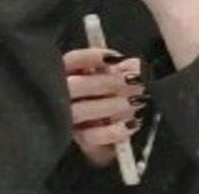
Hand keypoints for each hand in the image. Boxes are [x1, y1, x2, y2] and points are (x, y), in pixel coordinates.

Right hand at [63, 48, 147, 166]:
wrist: (111, 127)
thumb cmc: (111, 92)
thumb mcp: (116, 75)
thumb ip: (123, 67)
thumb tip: (136, 66)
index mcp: (68, 72)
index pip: (72, 60)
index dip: (93, 57)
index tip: (117, 58)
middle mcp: (62, 96)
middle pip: (75, 85)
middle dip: (107, 82)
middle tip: (133, 81)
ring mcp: (69, 120)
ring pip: (80, 112)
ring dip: (111, 105)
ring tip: (136, 101)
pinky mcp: (81, 141)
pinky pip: (92, 138)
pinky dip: (114, 131)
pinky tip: (132, 124)